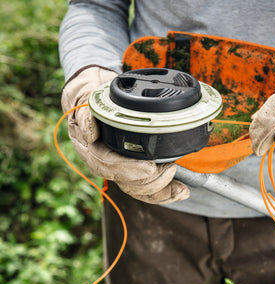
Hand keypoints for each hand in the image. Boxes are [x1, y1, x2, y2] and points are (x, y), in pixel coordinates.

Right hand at [61, 66, 189, 203]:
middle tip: (170, 170)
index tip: (149, 168)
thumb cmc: (89, 92)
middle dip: (149, 182)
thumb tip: (91, 132)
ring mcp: (116, 165)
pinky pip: (144, 187)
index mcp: (88, 145)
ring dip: (159, 191)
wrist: (93, 90)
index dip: (128, 170)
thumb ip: (87, 112)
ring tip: (180, 187)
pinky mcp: (131, 166)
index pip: (105, 165)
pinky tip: (180, 192)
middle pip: (123, 182)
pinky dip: (163, 192)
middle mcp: (101, 160)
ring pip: (135, 188)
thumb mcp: (84, 94)